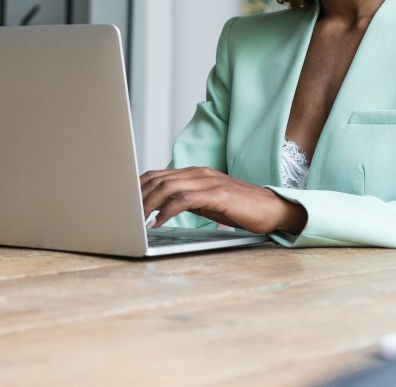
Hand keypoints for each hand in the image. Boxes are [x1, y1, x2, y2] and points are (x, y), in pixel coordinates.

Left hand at [140, 167, 306, 234]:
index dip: (138, 186)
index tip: (124, 201)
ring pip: (168, 187)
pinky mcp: (218, 194)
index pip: (158, 174)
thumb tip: (159, 208)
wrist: (272, 209)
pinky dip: (167, 211)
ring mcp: (208, 182)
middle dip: (138, 196)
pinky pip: (184, 200)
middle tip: (124, 213)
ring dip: (148, 204)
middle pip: (159, 179)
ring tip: (136, 219)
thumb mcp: (208, 202)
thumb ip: (186, 200)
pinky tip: (158, 222)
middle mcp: (199, 173)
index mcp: (196, 173)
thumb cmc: (240, 208)